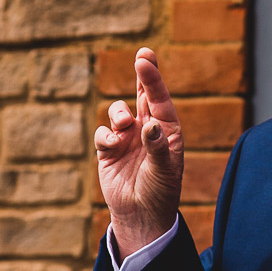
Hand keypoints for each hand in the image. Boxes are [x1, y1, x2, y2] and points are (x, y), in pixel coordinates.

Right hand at [94, 47, 183, 255]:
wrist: (141, 216)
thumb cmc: (160, 192)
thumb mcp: (164, 171)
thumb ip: (157, 147)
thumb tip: (151, 125)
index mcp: (168, 131)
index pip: (160, 99)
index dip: (153, 78)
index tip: (145, 59)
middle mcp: (148, 129)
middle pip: (144, 95)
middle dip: (143, 74)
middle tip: (143, 54)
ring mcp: (127, 138)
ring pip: (119, 112)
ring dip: (119, 113)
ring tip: (124, 124)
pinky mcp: (109, 150)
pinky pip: (103, 133)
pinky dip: (105, 136)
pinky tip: (112, 146)